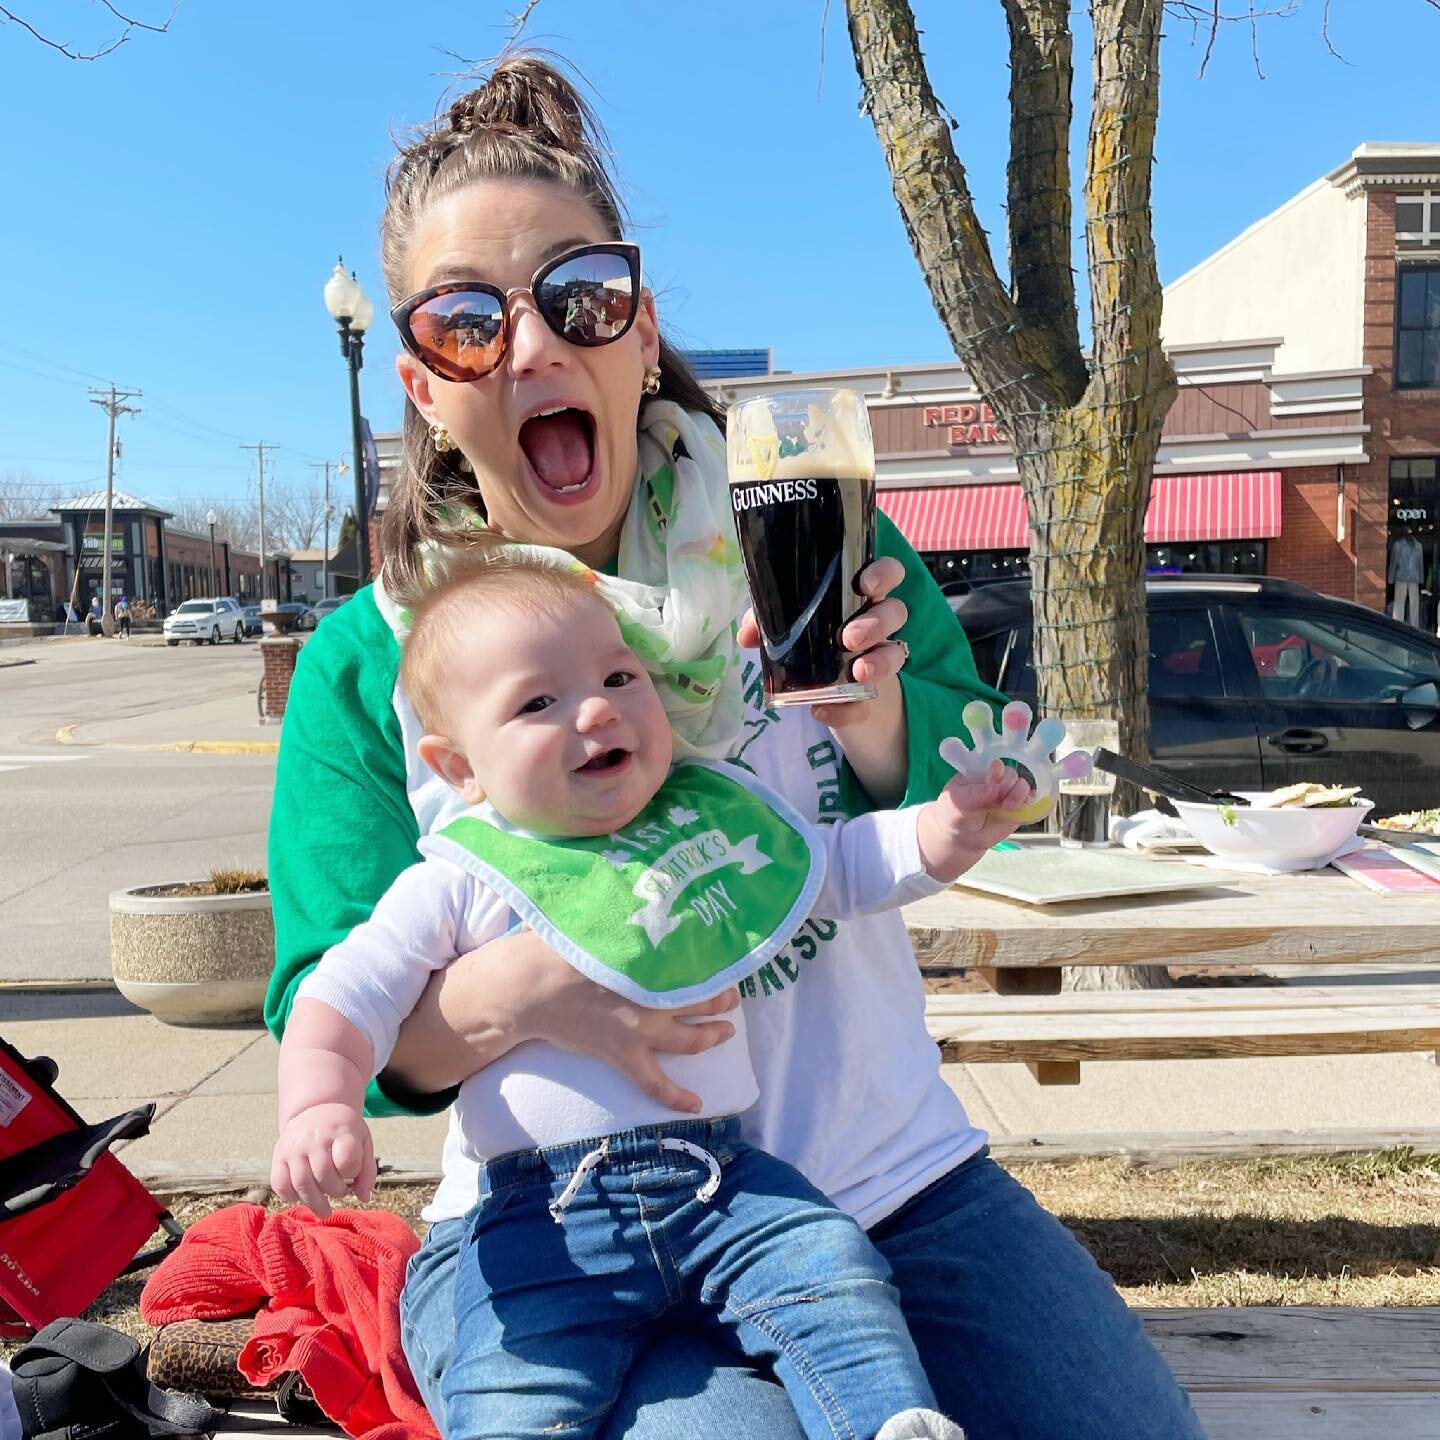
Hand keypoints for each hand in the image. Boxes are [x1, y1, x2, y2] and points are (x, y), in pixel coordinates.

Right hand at [271, 1103, 376, 1218]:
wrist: (315, 1110)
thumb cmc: (342, 1132)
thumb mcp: (362, 1142)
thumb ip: (367, 1170)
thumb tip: (364, 1198)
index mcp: (340, 1130)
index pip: (346, 1159)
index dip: (352, 1172)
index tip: (352, 1171)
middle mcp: (314, 1137)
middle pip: (323, 1176)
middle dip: (335, 1192)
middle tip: (340, 1192)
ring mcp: (293, 1146)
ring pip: (301, 1183)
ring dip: (315, 1202)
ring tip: (324, 1209)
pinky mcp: (278, 1156)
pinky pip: (279, 1184)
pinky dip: (291, 1197)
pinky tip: (302, 1196)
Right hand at [517, 941, 739, 1113]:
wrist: (530, 988)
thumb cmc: (559, 950)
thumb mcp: (600, 926)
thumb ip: (628, 922)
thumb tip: (640, 896)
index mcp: (650, 964)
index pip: (696, 965)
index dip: (714, 965)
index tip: (724, 961)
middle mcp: (653, 997)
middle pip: (701, 1000)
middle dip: (722, 999)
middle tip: (733, 996)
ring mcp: (641, 1031)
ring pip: (691, 1040)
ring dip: (713, 1036)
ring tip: (727, 1031)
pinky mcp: (624, 1056)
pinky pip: (656, 1084)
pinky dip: (678, 1096)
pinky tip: (697, 1104)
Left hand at [736, 556, 908, 728]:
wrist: (828, 697)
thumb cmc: (810, 642)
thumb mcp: (786, 629)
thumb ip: (766, 623)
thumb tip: (746, 635)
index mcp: (859, 598)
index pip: (887, 574)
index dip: (884, 573)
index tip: (865, 584)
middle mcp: (878, 624)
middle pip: (897, 611)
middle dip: (877, 622)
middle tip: (850, 637)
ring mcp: (879, 659)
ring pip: (897, 653)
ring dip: (879, 662)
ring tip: (859, 672)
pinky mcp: (869, 698)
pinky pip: (867, 704)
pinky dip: (847, 710)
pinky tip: (824, 711)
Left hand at [917, 759, 1035, 880]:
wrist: (961, 838)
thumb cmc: (955, 814)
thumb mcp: (958, 802)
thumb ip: (975, 794)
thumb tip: (994, 788)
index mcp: (981, 773)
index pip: (995, 765)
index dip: (997, 771)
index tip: (992, 782)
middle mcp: (997, 781)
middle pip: (1011, 774)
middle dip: (1007, 785)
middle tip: (997, 800)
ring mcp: (1008, 795)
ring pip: (1023, 786)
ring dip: (1019, 794)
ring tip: (1007, 807)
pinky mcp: (1018, 810)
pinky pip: (1030, 803)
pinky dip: (1028, 803)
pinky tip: (1018, 809)